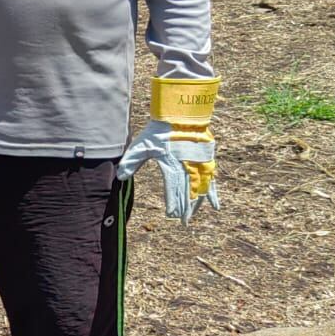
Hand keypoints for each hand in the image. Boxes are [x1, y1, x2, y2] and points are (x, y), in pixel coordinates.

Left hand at [115, 78, 219, 224]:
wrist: (180, 114)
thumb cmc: (157, 131)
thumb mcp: (140, 145)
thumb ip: (130, 162)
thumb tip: (119, 177)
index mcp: (172, 162)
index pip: (173, 187)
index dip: (173, 201)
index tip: (171, 215)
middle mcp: (188, 165)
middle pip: (187, 191)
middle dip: (185, 208)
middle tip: (182, 222)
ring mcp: (199, 163)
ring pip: (200, 188)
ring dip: (197, 203)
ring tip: (192, 216)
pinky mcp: (206, 160)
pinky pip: (212, 181)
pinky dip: (213, 194)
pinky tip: (215, 206)